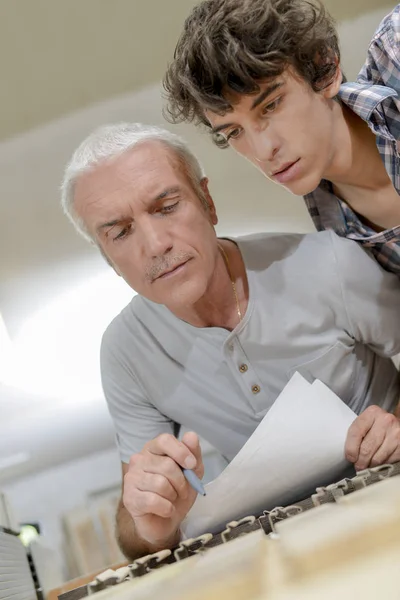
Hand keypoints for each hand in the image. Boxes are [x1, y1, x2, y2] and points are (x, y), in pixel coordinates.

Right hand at [123, 431, 203, 547]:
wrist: (165, 522)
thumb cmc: (177, 492)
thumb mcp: (193, 472)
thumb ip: (193, 453)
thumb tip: (191, 436)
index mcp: (153, 449)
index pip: (164, 440)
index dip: (181, 452)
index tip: (192, 465)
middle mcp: (139, 459)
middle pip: (167, 465)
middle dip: (181, 482)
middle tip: (183, 491)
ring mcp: (132, 478)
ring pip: (160, 483)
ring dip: (173, 496)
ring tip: (172, 499)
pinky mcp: (129, 497)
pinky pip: (153, 500)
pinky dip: (166, 508)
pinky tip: (166, 509)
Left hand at [345, 405, 399, 470]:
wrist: (396, 425)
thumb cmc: (377, 425)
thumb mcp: (366, 423)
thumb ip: (357, 433)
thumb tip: (349, 455)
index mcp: (372, 413)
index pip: (356, 432)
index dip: (351, 448)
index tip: (350, 458)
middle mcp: (386, 421)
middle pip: (367, 447)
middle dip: (360, 461)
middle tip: (358, 466)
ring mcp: (396, 434)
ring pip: (378, 458)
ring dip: (370, 465)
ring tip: (367, 466)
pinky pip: (388, 461)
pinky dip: (381, 465)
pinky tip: (378, 463)